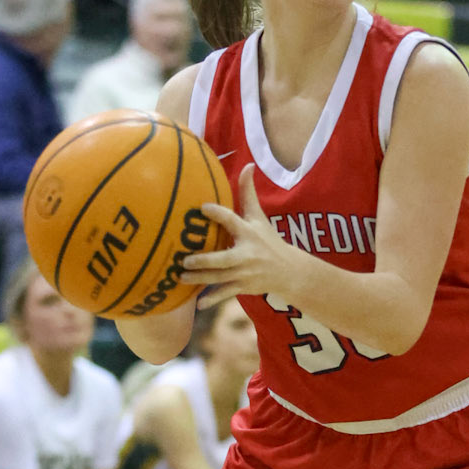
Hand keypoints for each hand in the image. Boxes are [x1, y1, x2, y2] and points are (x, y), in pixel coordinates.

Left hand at [184, 164, 283, 307]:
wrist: (288, 271)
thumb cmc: (267, 240)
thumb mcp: (259, 216)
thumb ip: (248, 192)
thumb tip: (247, 164)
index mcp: (248, 233)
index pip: (232, 221)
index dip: (218, 214)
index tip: (202, 208)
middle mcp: (246, 254)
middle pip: (222, 259)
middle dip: (204, 261)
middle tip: (184, 259)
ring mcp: (244, 273)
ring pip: (219, 278)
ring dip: (199, 279)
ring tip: (180, 277)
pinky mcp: (243, 286)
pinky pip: (225, 293)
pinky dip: (212, 299)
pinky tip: (198, 304)